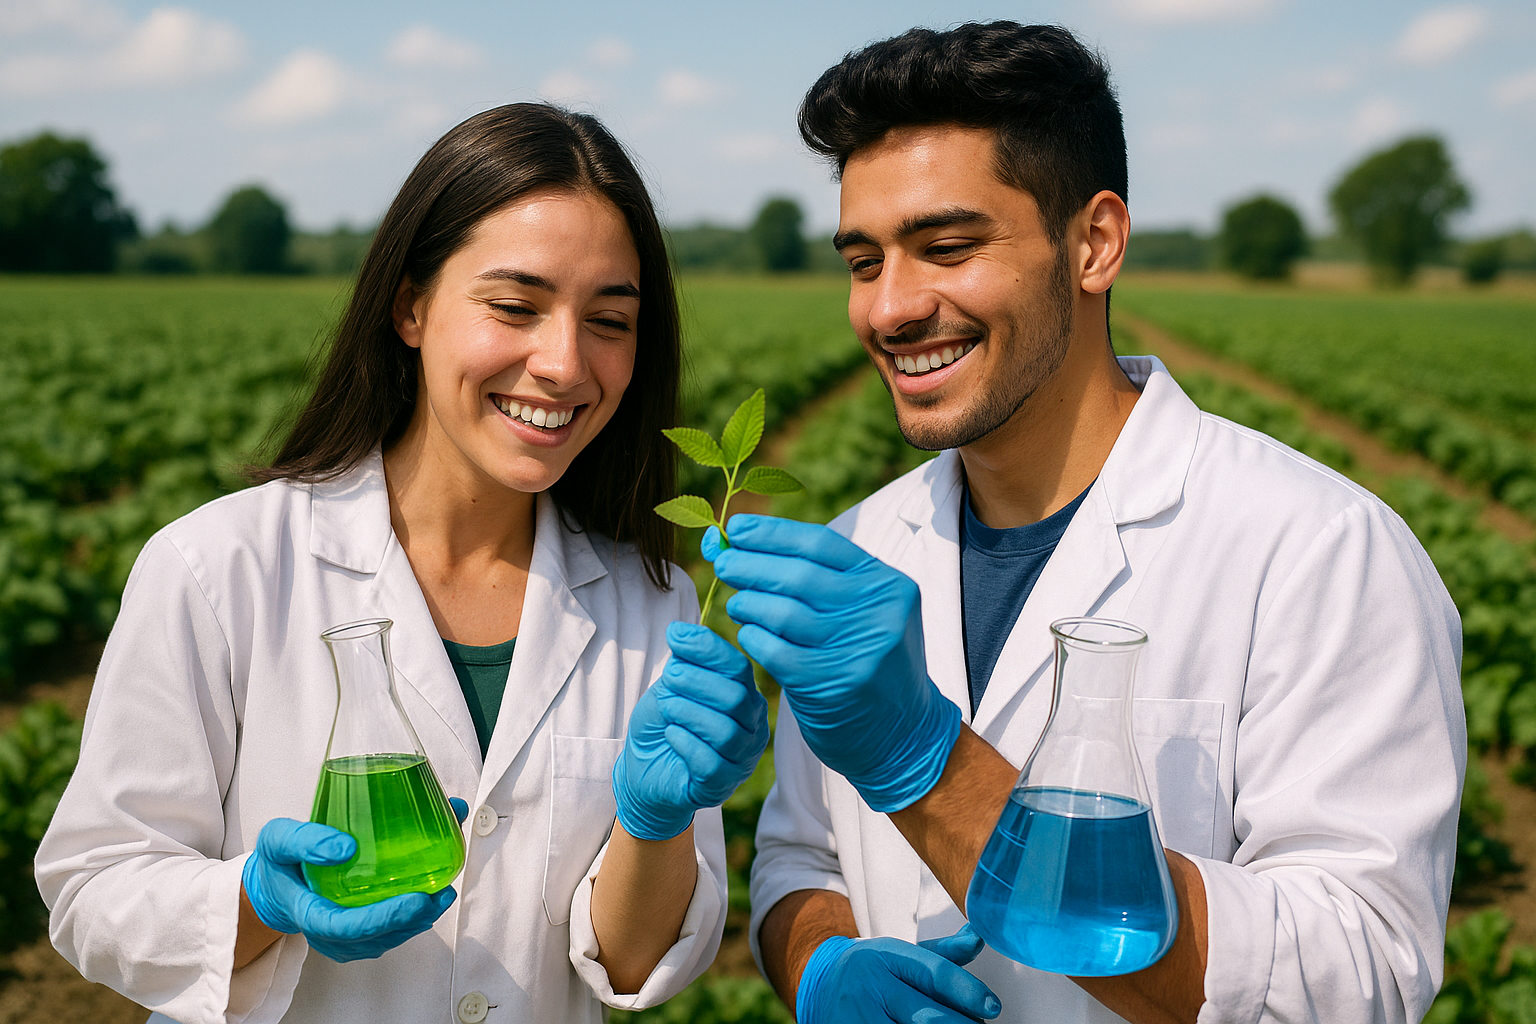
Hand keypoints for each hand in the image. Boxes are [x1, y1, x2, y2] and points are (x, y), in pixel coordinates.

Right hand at [241, 817, 457, 962]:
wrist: (275, 882)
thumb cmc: (277, 862)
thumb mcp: (278, 840)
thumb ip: (305, 839)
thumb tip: (346, 847)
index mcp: (308, 913)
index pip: (345, 927)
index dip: (383, 918)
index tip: (415, 900)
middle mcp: (329, 934)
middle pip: (375, 937)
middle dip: (412, 919)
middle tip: (441, 894)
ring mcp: (345, 939)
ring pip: (387, 938)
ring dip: (419, 919)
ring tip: (444, 892)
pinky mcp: (359, 933)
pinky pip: (389, 932)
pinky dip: (414, 916)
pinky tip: (433, 893)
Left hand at [612, 622, 770, 840]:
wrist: (643, 770)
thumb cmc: (665, 723)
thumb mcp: (671, 685)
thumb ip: (682, 660)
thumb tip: (679, 629)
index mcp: (744, 694)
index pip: (738, 667)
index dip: (708, 648)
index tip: (675, 636)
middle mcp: (751, 725)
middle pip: (736, 698)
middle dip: (697, 681)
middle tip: (670, 678)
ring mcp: (741, 757)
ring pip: (726, 731)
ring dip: (689, 713)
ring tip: (668, 708)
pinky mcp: (722, 784)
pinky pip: (711, 763)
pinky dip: (686, 743)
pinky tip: (671, 734)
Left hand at [707, 516, 960, 811]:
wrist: (904, 733)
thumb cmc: (869, 661)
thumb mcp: (866, 612)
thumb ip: (822, 578)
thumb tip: (747, 541)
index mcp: (888, 585)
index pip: (820, 543)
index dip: (772, 533)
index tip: (736, 528)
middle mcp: (878, 613)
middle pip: (798, 575)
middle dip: (751, 565)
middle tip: (723, 563)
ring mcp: (857, 650)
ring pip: (782, 613)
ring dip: (748, 603)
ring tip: (736, 603)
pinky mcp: (832, 685)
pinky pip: (776, 652)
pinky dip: (753, 639)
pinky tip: (747, 636)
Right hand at [797, 926, 1001, 1023]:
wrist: (817, 986)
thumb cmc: (870, 972)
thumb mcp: (901, 955)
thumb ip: (942, 953)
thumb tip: (978, 937)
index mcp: (885, 955)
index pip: (933, 973)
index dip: (967, 992)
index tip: (992, 1007)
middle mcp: (869, 986)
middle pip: (928, 1016)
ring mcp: (857, 1017)